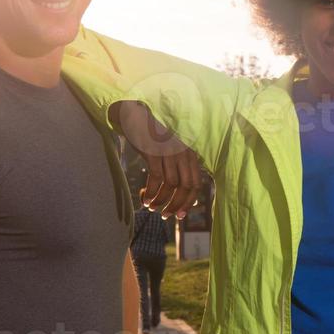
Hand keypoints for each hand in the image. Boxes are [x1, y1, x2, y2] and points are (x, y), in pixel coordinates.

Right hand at [113, 101, 202, 218]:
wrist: (137, 118)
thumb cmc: (154, 139)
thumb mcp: (171, 153)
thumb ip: (179, 171)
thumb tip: (183, 196)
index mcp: (190, 155)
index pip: (196, 184)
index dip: (189, 202)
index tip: (180, 215)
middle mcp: (183, 154)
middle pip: (186, 187)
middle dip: (176, 205)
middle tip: (165, 216)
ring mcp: (169, 153)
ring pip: (171, 185)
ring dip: (161, 200)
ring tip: (151, 207)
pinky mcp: (155, 152)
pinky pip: (155, 179)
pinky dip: (151, 192)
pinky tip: (145, 199)